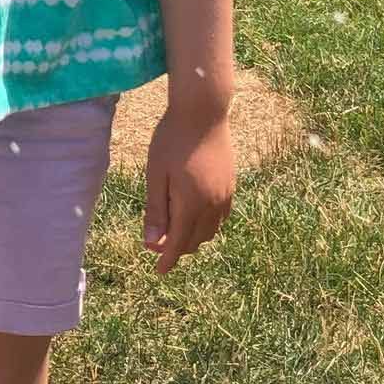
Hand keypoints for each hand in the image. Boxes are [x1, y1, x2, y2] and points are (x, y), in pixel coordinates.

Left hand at [141, 109, 234, 276]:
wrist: (203, 112)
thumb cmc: (172, 140)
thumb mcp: (156, 174)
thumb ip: (155, 210)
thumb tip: (151, 244)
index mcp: (192, 204)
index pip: (179, 243)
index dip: (168, 260)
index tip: (158, 271)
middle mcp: (213, 205)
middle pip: (196, 240)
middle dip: (178, 248)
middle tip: (158, 244)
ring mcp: (225, 195)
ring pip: (210, 231)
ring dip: (193, 237)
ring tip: (174, 230)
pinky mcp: (231, 185)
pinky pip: (220, 217)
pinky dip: (206, 224)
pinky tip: (195, 215)